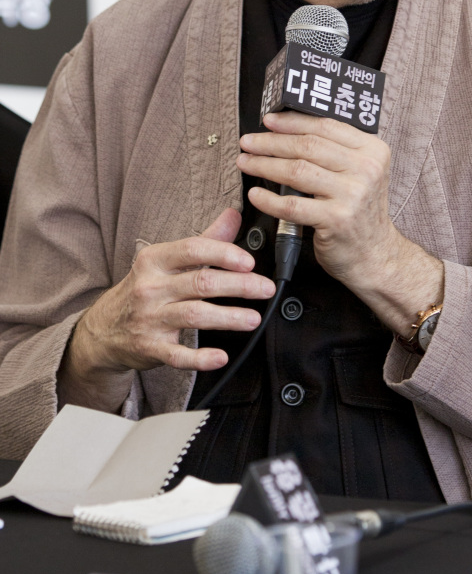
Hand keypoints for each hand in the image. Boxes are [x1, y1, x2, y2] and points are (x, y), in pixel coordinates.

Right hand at [57, 208, 275, 410]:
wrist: (104, 329)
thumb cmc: (146, 288)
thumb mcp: (167, 259)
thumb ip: (205, 239)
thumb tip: (233, 215)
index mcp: (155, 260)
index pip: (193, 249)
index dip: (224, 253)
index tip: (249, 261)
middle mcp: (151, 287)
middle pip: (201, 282)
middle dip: (238, 285)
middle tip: (265, 288)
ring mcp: (150, 318)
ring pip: (195, 315)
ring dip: (228, 318)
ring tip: (253, 319)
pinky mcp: (150, 348)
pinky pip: (177, 355)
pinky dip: (200, 358)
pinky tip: (220, 357)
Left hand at [237, 111, 443, 333]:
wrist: (374, 255)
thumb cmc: (358, 212)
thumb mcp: (360, 173)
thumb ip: (335, 151)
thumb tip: (288, 130)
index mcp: (372, 150)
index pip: (325, 126)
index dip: (292, 122)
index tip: (268, 121)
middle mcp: (366, 169)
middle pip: (308, 146)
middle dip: (271, 142)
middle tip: (248, 142)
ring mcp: (353, 194)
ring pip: (297, 171)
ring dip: (264, 165)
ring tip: (245, 163)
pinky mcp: (337, 220)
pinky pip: (292, 205)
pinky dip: (269, 200)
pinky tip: (256, 195)